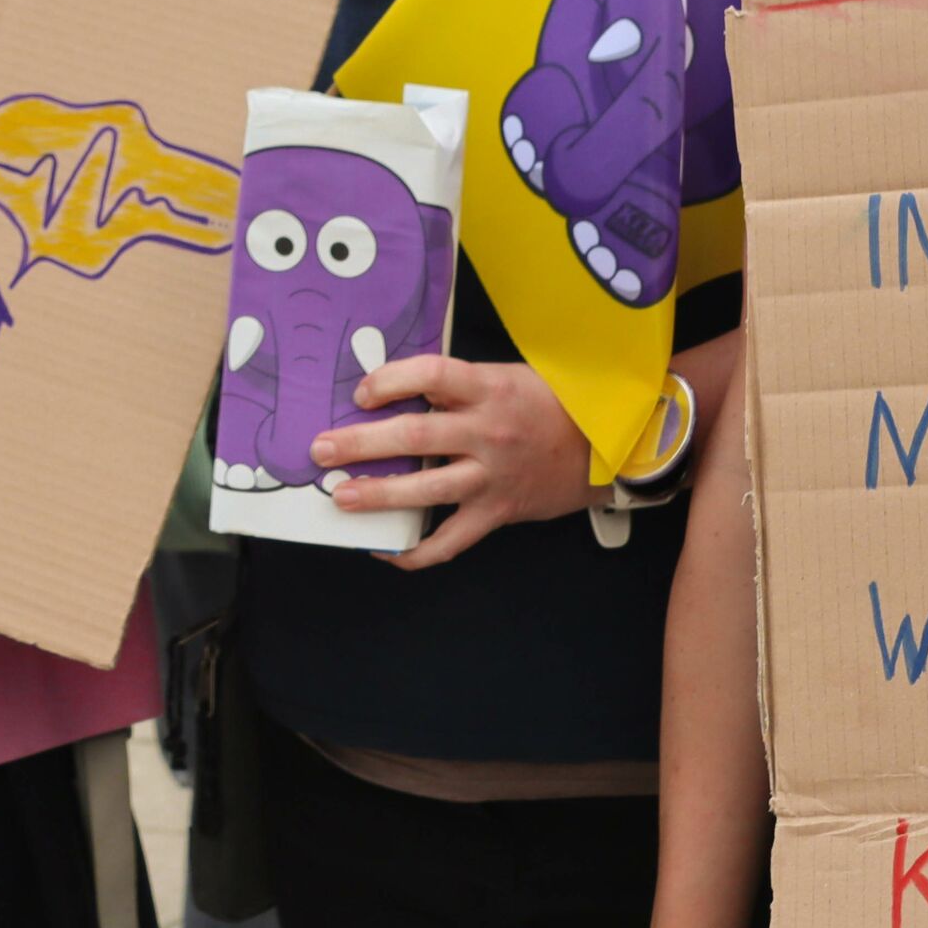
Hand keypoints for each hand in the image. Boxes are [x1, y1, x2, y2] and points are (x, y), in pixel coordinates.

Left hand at [308, 356, 591, 569]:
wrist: (606, 449)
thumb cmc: (549, 405)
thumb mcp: (506, 377)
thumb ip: (457, 385)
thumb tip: (396, 389)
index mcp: (489, 389)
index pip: (432, 375)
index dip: (390, 380)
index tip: (361, 392)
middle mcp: (487, 433)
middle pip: (415, 434)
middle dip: (360, 442)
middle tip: (321, 449)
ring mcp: (490, 478)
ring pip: (426, 490)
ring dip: (377, 495)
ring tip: (341, 498)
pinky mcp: (494, 514)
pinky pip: (448, 541)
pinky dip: (414, 552)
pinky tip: (385, 550)